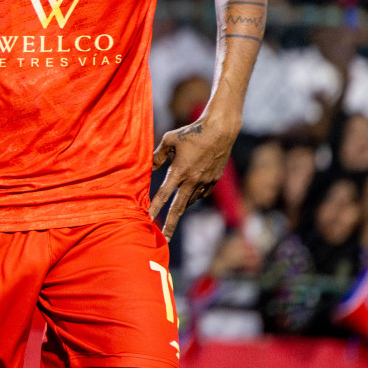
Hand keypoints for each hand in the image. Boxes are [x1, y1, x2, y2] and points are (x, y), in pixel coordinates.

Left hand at [150, 115, 236, 238]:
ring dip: (181, 205)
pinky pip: (202, 194)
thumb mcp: (170, 140)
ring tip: (174, 209)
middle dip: (171, 223)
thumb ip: (158, 155)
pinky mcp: (215, 180)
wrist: (221, 130)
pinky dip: (194, 196)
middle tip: (166, 237)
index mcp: (180, 171)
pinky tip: (190, 193)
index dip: (155, 207)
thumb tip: (149, 167)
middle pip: (179, 207)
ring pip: (191, 200)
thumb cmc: (192, 132)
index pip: (164, 193)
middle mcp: (193, 180)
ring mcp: (206, 181)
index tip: (147, 218)